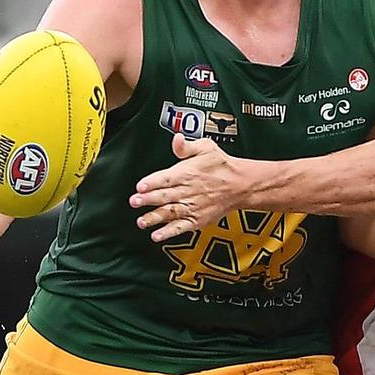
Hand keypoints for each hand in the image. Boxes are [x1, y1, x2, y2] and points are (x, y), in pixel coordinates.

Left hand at [131, 134, 246, 241]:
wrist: (240, 185)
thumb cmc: (221, 165)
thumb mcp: (206, 147)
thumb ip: (187, 146)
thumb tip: (176, 138)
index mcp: (187, 173)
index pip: (166, 178)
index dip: (152, 182)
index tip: (140, 186)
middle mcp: (188, 190)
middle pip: (164, 196)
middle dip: (148, 200)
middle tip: (134, 202)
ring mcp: (192, 206)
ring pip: (170, 213)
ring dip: (154, 217)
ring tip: (141, 221)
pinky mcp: (197, 219)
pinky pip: (181, 227)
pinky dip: (168, 232)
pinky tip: (157, 236)